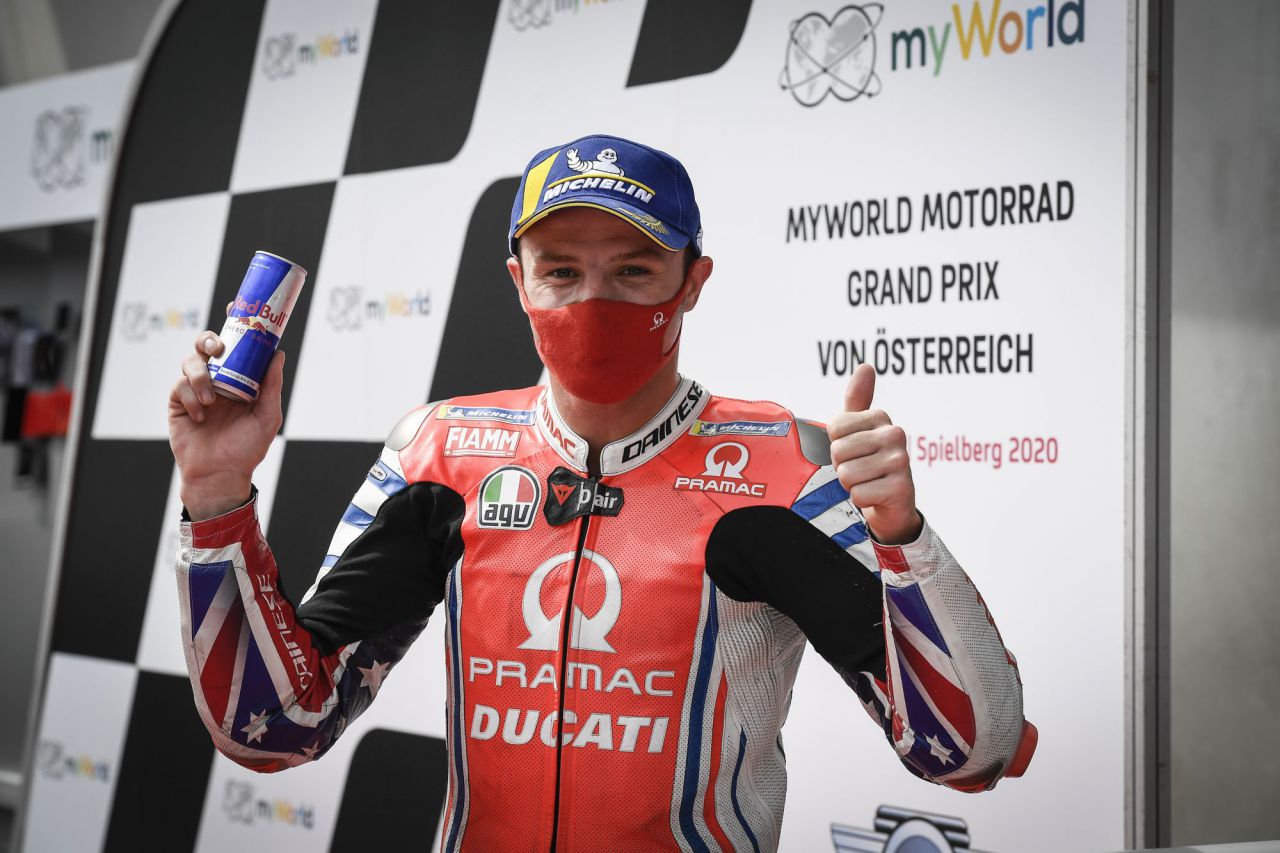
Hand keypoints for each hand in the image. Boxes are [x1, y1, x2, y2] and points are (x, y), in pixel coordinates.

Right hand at [167, 329, 283, 519]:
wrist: (220, 474)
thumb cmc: (247, 448)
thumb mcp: (267, 416)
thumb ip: (271, 385)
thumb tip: (278, 354)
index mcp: (239, 379)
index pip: (236, 346)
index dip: (234, 324)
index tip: (235, 307)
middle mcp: (217, 379)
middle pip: (207, 345)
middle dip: (209, 340)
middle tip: (217, 349)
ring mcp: (195, 389)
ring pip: (191, 361)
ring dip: (201, 376)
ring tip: (211, 400)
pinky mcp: (177, 402)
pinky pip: (180, 385)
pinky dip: (191, 397)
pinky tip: (200, 414)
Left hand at [827, 363, 921, 544]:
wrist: (892, 503)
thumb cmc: (870, 462)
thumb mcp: (860, 429)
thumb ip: (858, 399)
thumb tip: (865, 365)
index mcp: (881, 417)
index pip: (834, 429)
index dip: (836, 445)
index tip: (854, 451)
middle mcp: (895, 434)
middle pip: (838, 451)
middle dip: (842, 466)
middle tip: (861, 470)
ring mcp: (901, 461)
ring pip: (846, 474)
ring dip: (851, 484)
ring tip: (867, 482)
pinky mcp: (901, 488)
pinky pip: (858, 494)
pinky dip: (861, 499)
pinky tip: (875, 496)